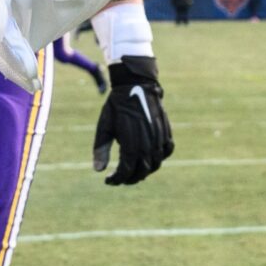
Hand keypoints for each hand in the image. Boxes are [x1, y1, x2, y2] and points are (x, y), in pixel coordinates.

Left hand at [94, 55, 173, 184]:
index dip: (117, 179)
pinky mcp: (166, 131)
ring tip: (135, 170)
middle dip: (130, 178)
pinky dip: (160, 157)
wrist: (136, 85)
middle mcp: (147, 144)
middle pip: (142, 171)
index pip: (126, 171)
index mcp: (130, 144)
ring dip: (146, 171)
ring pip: (156, 163)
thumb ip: (101, 149)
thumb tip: (98, 170)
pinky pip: (167, 150)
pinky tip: (151, 156)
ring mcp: (158, 138)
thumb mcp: (104, 127)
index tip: (109, 180)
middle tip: (121, 178)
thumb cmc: (117, 106)